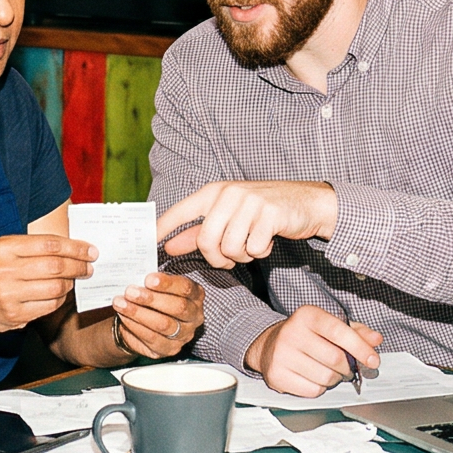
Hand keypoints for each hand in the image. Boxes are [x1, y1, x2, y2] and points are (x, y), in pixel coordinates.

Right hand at [0, 235, 94, 333]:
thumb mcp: (4, 251)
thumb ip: (34, 247)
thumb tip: (75, 247)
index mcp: (3, 247)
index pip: (49, 244)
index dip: (75, 248)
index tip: (90, 251)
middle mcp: (4, 270)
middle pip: (56, 266)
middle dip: (79, 266)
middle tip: (89, 267)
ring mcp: (9, 294)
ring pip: (56, 288)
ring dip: (70, 284)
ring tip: (73, 280)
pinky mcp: (15, 315)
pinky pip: (50, 306)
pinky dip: (60, 299)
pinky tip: (60, 294)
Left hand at [111, 272, 204, 359]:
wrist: (143, 324)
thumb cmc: (153, 299)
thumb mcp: (156, 286)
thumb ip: (153, 281)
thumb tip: (138, 274)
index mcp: (195, 296)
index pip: (186, 288)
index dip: (167, 283)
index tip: (148, 279)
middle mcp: (194, 316)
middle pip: (177, 307)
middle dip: (151, 299)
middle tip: (130, 292)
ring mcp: (184, 335)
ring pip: (164, 324)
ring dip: (139, 313)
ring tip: (121, 303)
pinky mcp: (170, 349)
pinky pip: (152, 338)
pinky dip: (135, 326)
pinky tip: (123, 316)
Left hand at [158, 181, 339, 269]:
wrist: (307, 202)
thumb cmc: (262, 212)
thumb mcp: (228, 218)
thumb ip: (197, 233)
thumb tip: (168, 247)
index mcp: (214, 192)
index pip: (180, 211)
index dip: (162, 228)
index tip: (145, 243)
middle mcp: (228, 194)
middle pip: (206, 241)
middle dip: (217, 259)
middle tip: (229, 260)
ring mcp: (250, 202)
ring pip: (230, 248)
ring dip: (241, 256)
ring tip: (251, 245)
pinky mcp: (270, 214)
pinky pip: (254, 249)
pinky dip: (260, 252)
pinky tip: (267, 241)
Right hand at [243, 306, 382, 398]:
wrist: (269, 346)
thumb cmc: (306, 335)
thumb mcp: (330, 325)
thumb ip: (356, 332)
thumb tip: (376, 340)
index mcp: (307, 315)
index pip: (340, 332)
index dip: (360, 348)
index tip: (373, 360)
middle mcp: (292, 332)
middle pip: (335, 359)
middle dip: (348, 367)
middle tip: (346, 367)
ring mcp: (281, 355)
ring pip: (326, 377)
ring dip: (335, 379)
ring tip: (328, 371)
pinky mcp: (277, 375)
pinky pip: (312, 390)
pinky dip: (320, 388)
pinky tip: (313, 377)